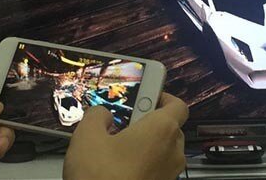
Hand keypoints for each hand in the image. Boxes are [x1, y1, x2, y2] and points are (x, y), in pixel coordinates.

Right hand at [64, 92, 187, 179]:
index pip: (178, 105)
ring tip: (116, 148)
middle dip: (149, 124)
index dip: (163, 97)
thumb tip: (102, 114)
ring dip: (145, 147)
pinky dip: (143, 165)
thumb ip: (96, 115)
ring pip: (163, 151)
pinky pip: (156, 170)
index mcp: (162, 130)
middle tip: (125, 123)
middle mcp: (173, 151)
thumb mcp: (87, 136)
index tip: (147, 95)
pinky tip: (117, 168)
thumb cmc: (100, 177)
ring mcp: (169, 174)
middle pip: (170, 128)